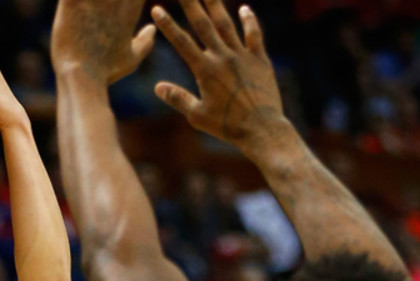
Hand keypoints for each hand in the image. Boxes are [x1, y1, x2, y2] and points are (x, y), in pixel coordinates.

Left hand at [51, 0, 156, 82]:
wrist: (81, 79)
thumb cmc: (105, 72)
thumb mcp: (130, 60)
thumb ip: (144, 43)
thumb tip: (152, 29)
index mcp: (129, 9)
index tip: (122, 4)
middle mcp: (113, 0)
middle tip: (102, 5)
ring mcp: (92, 0)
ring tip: (87, 4)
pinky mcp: (70, 2)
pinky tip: (69, 1)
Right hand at [151, 0, 286, 155]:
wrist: (262, 129)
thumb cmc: (227, 126)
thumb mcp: (197, 115)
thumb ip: (177, 98)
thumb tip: (158, 87)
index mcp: (205, 70)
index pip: (182, 42)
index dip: (168, 24)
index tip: (157, 8)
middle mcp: (223, 57)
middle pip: (203, 24)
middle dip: (191, 4)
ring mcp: (243, 56)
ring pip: (227, 24)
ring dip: (216, 5)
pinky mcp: (260, 60)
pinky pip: (254, 35)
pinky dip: (249, 21)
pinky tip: (244, 8)